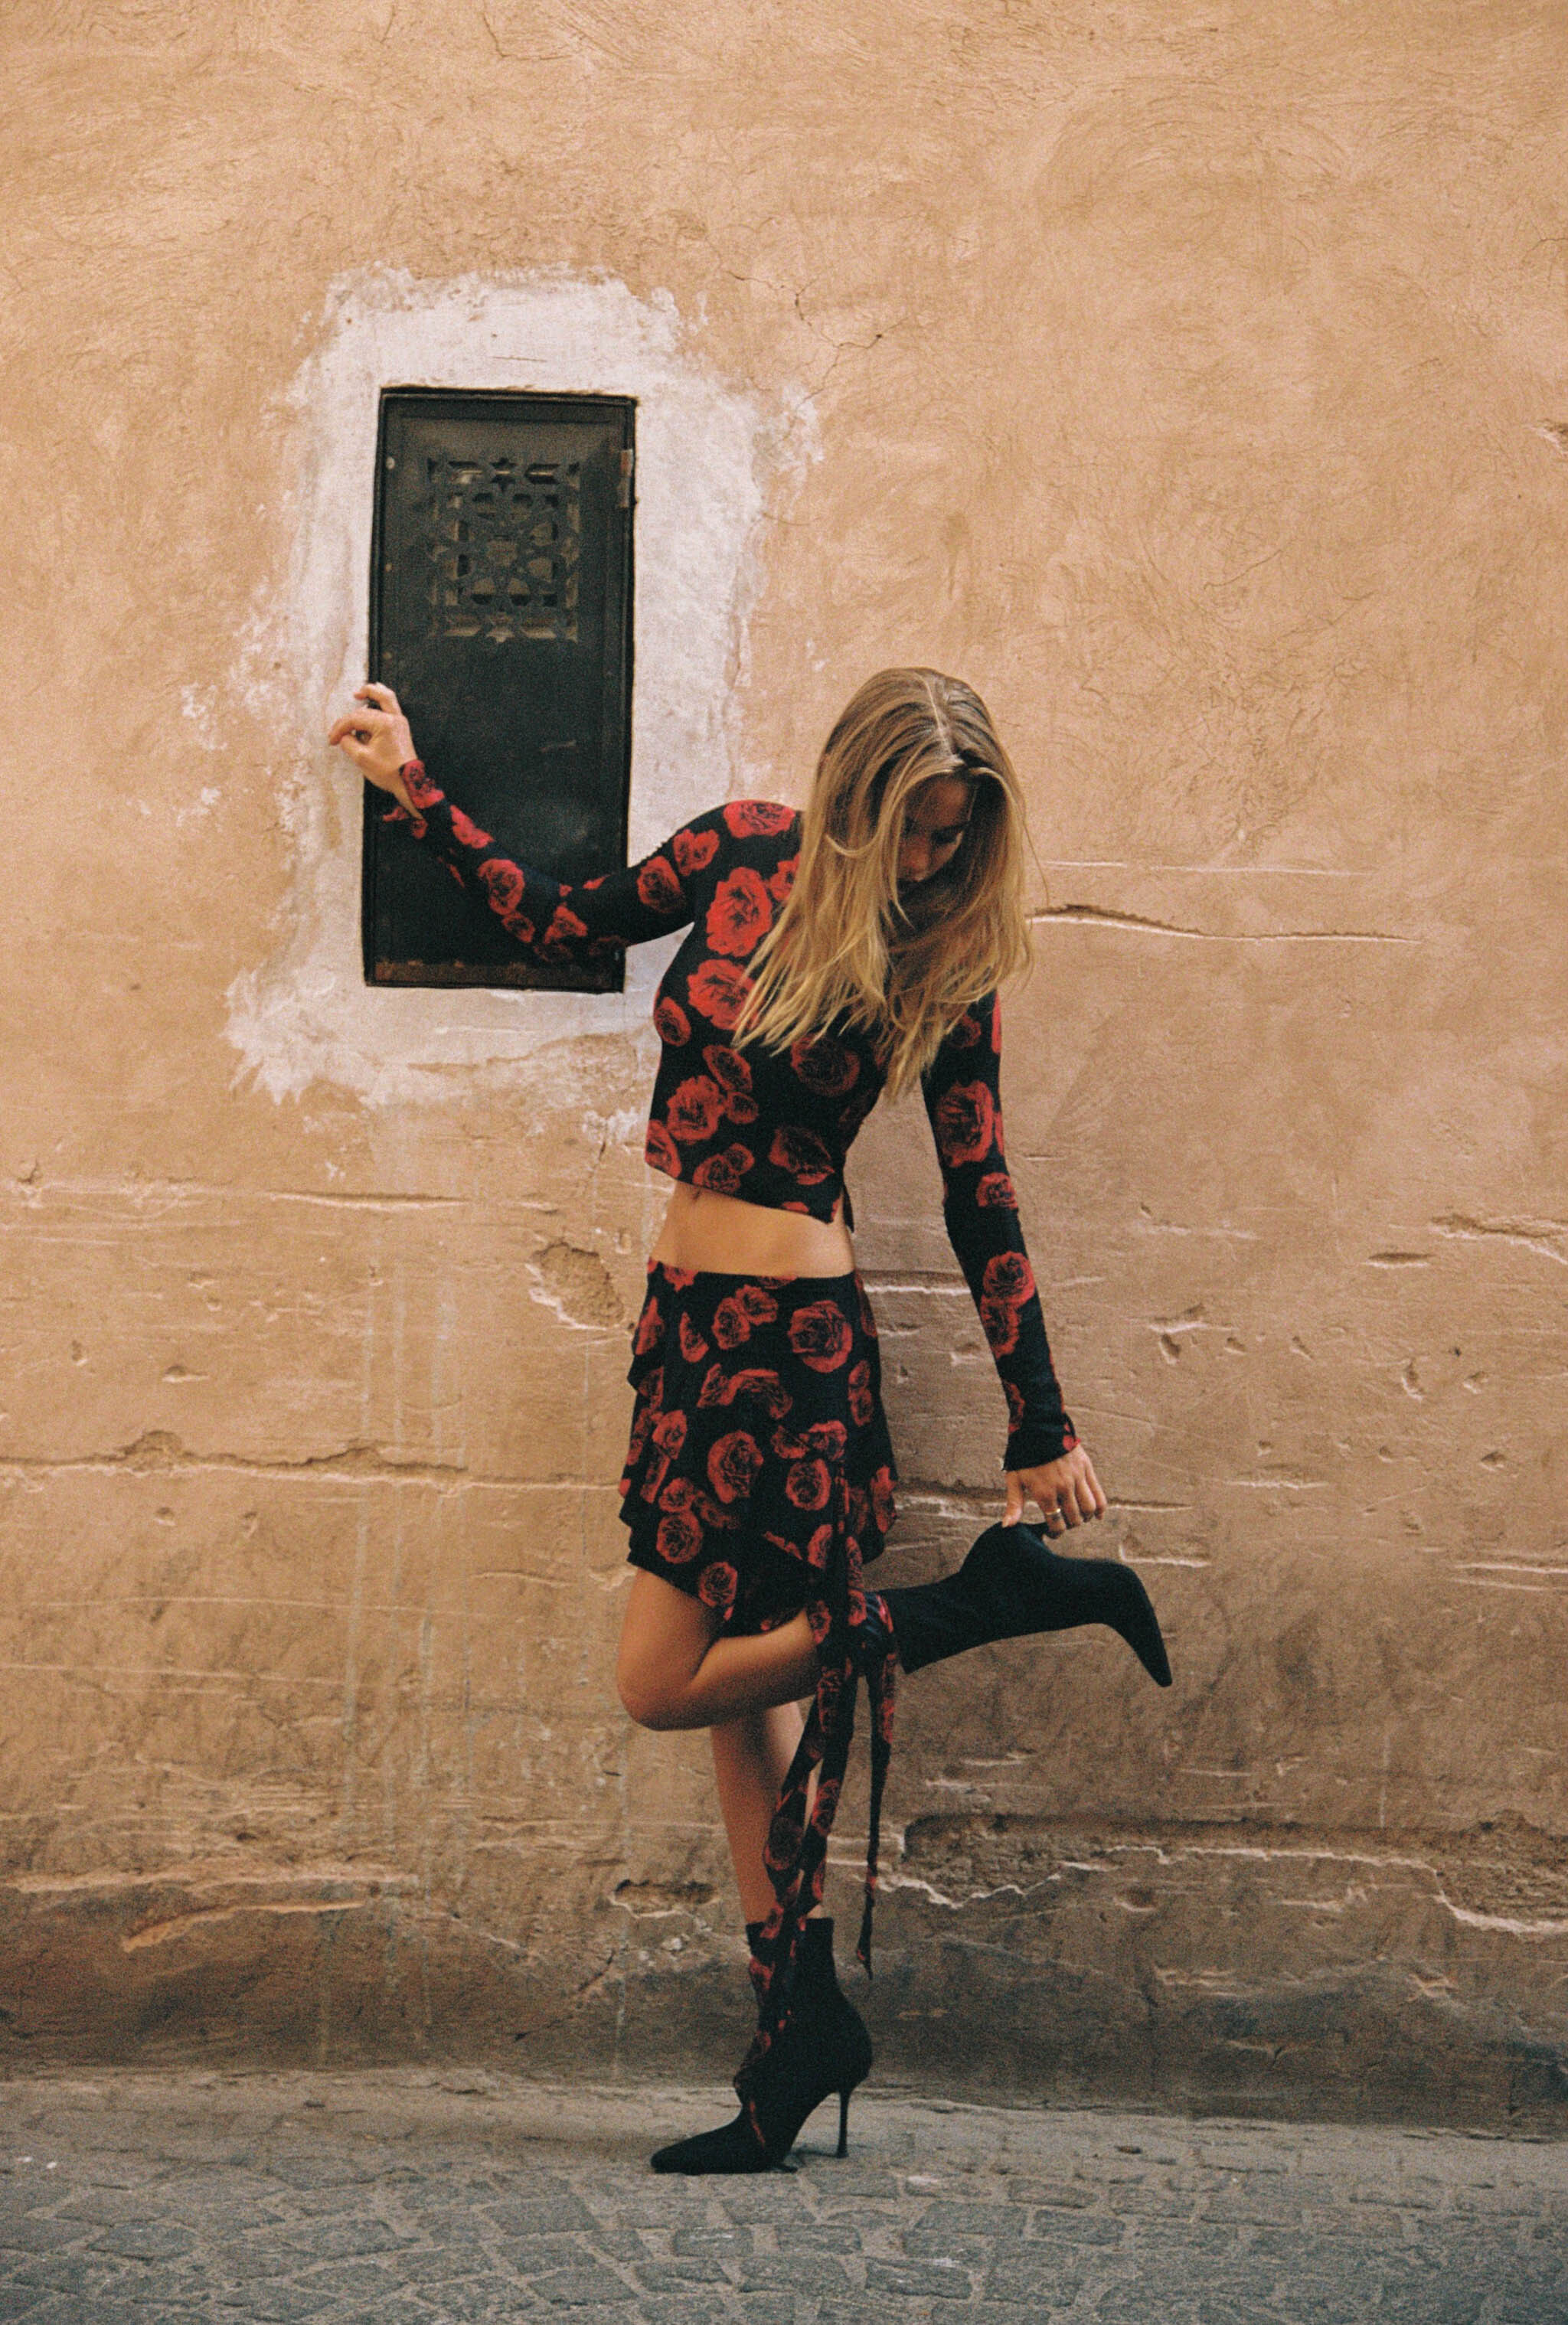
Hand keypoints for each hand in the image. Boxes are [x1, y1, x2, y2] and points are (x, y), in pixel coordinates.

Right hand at [327, 682, 417, 809]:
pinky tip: (374, 698)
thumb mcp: (361, 758)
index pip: (354, 720)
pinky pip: (391, 706)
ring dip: (371, 692)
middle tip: (339, 730)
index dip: (340, 728)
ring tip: (358, 693)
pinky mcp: (400, 727)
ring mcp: (399, 721)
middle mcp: (393, 718)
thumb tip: (344, 736)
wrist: (409, 782)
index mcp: (383, 724)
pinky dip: (381, 700)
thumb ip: (348, 743)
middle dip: (349, 720)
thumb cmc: (389, 772)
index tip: (332, 740)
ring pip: (385, 698)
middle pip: (365, 710)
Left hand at [1004, 1443, 1106, 1535]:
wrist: (1038, 1426)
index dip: (1055, 1533)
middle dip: (1069, 1525)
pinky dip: (1100, 1509)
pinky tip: (1096, 1516)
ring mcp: (1077, 1478)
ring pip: (1089, 1509)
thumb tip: (1007, 1527)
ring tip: (1077, 1516)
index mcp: (1045, 1493)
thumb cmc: (1024, 1455)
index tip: (1052, 1532)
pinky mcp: (1087, 1468)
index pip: (1056, 1524)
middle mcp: (1063, 1487)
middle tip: (1063, 1522)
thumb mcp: (1014, 1479)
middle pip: (1074, 1519)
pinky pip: (1099, 1495)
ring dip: (1084, 1518)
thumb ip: (1014, 1504)